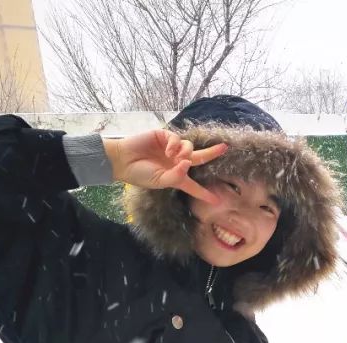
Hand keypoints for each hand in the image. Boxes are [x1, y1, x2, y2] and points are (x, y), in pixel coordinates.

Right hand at [104, 130, 227, 203]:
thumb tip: (188, 164)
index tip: (217, 202)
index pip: (194, 186)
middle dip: (212, 153)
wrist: (122, 160)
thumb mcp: (160, 181)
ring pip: (190, 148)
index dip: (204, 194)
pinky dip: (175, 144)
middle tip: (225, 147)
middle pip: (199, 159)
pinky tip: (168, 150)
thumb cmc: (140, 174)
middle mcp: (176, 162)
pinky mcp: (164, 137)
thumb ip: (176, 176)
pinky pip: (177, 139)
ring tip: (176, 157)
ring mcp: (171, 149)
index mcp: (176, 177)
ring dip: (187, 152)